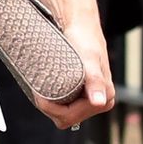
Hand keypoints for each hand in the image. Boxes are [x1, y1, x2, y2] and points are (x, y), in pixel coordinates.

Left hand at [34, 12, 115, 129]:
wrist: (80, 25)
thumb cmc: (85, 38)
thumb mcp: (89, 59)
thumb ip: (95, 80)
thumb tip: (100, 102)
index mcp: (105, 98)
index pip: (70, 117)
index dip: (50, 108)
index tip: (38, 93)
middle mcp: (101, 101)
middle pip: (66, 118)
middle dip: (50, 107)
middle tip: (37, 88)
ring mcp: (91, 99)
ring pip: (63, 114)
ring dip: (51, 104)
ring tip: (42, 86)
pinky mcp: (82, 94)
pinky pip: (64, 106)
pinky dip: (53, 100)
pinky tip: (47, 88)